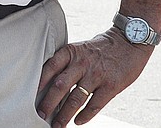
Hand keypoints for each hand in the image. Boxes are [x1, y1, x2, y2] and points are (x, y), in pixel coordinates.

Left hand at [37, 29, 152, 125]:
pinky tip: (78, 122)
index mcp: (71, 52)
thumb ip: (68, 62)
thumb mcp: (80, 48)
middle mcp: (82, 63)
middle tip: (40, 115)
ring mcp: (97, 75)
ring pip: (76, 99)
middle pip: (60, 86)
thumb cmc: (102, 47)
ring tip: (57, 125)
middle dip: (48, 103)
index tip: (30, 95)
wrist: (130, 40)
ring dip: (64, 114)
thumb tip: (52, 82)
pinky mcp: (111, 85)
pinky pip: (95, 104)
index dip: (39, 82)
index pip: (50, 67)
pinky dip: (85, 115)